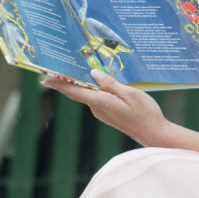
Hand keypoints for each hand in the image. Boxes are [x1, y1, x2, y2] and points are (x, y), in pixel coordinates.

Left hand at [42, 70, 168, 145]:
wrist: (154, 133)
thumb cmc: (145, 113)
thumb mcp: (130, 94)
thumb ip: (110, 84)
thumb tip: (93, 74)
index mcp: (101, 102)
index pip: (75, 92)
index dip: (59, 85)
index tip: (44, 78)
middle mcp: (98, 108)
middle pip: (79, 92)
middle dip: (68, 79)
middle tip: (59, 65)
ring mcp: (102, 112)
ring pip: (88, 94)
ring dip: (82, 82)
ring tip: (77, 66)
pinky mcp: (108, 112)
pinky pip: (96, 97)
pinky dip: (92, 88)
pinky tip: (96, 79)